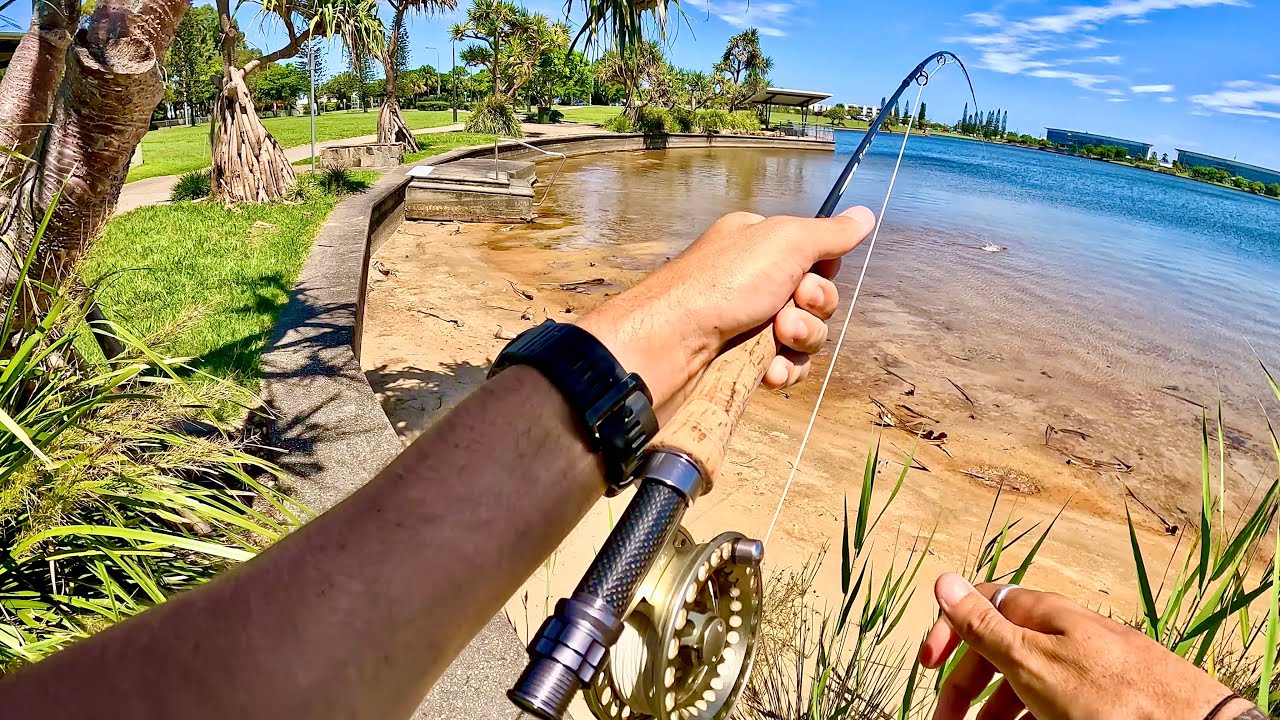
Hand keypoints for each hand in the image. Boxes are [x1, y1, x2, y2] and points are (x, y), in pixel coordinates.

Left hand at [579, 207, 874, 417]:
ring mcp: (747, 323)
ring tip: (777, 339)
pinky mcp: (742, 361)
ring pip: (805, 337)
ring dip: (802, 340)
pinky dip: (785, 370)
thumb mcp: (784, 242)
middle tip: (788, 309)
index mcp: (758, 245)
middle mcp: (752, 281)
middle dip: (814, 309)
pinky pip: (786, 367)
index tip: (809, 275)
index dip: (822, 273)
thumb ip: (829, 233)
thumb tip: (866, 216)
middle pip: (815, 299)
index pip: (815, 258)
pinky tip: (770, 373)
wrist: (669, 344)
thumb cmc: (722, 284)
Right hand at [919, 573, 1252, 719]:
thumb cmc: (1108, 696)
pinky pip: (1053, 704)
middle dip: (965, 685)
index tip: (926, 666)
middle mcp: (1061, 634)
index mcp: (1041, 614)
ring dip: (995, 711)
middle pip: (998, 650)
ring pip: (1025, 683)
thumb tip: (943, 579)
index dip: (949, 631)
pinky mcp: (1103, 697)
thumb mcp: (1032, 661)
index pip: (980, 605)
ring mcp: (1083, 667)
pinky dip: (1029, 717)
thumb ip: (985, 624)